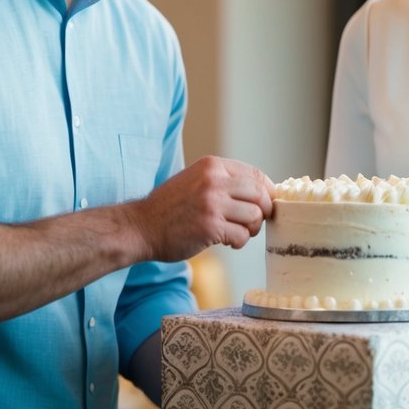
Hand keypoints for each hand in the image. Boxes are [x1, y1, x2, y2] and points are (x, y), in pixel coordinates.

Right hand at [128, 156, 274, 260]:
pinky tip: (227, 242)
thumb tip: (261, 192)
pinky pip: (242, 235)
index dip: (268, 192)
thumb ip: (224, 182)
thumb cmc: (170, 207)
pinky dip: (239, 242)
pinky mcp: (210, 227)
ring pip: (255, 216)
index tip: (267, 204)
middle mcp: (214, 180)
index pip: (256, 175)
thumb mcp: (196, 180)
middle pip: (260, 195)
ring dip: (251, 229)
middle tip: (254, 223)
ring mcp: (212, 203)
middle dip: (263, 212)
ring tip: (237, 233)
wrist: (141, 226)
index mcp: (212, 166)